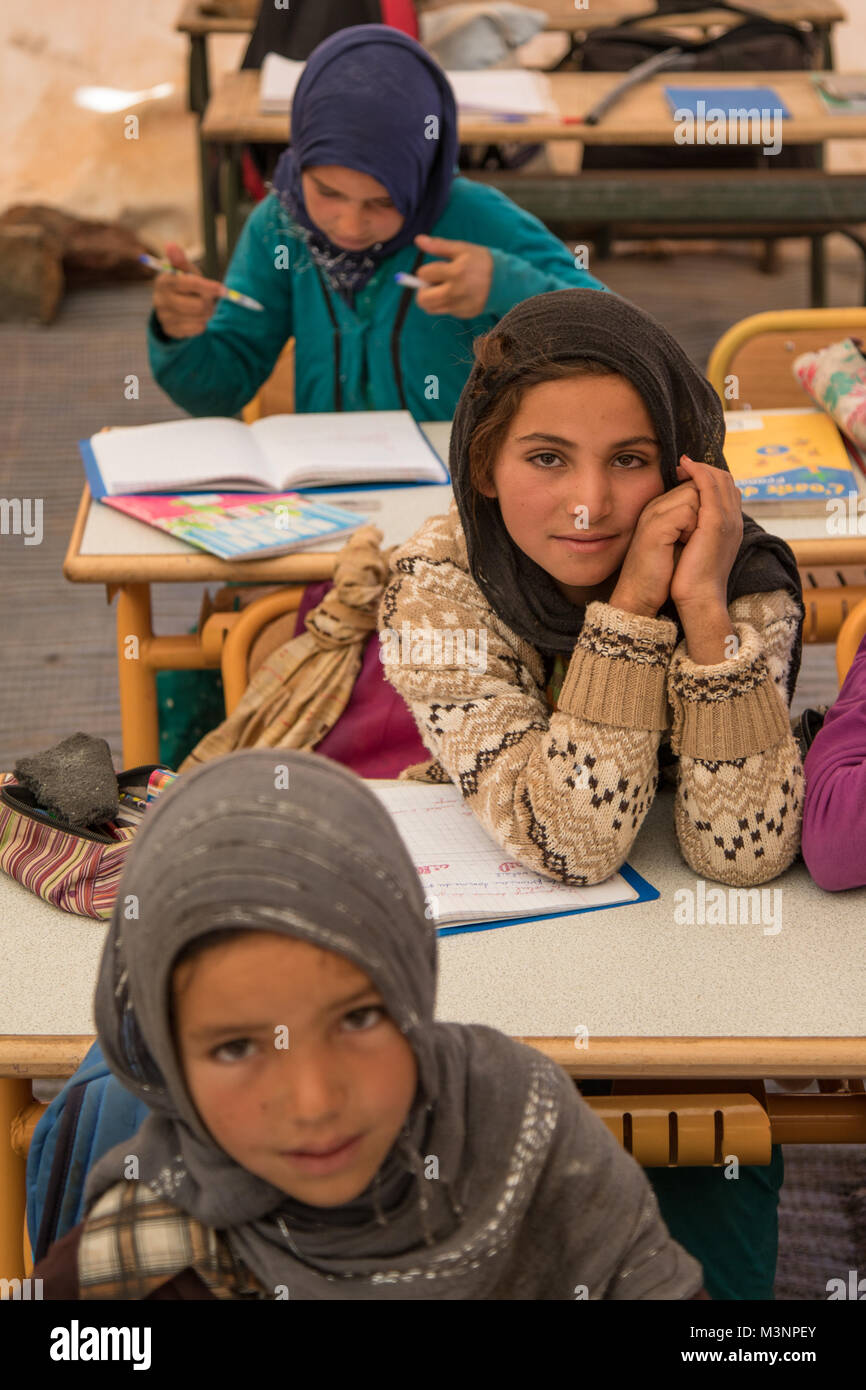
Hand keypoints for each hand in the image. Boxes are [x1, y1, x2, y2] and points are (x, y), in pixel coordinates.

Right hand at [152, 243, 222, 338]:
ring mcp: (164, 316)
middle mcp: (160, 300)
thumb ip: (180, 260)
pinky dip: (202, 324)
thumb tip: (171, 245)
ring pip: (199, 319)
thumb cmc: (183, 284)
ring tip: (202, 308)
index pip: (189, 284)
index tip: (223, 289)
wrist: (173, 305)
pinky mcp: (170, 330)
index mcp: (164, 281)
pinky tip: (197, 318)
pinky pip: (196, 330)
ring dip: (207, 314)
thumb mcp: (184, 270)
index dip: (208, 287)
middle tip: (209, 300)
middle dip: (208, 303)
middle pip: (197, 305)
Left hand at [412, 234, 493, 317]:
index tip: (435, 269)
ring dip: (431, 299)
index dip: (425, 271)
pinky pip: (445, 312)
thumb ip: (439, 246)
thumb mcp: (462, 249)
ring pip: (431, 309)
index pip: (424, 274)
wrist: (505, 281)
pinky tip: (457, 295)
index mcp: (455, 272)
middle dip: (422, 290)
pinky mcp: (464, 314)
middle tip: (432, 283)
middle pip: (423, 299)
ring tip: (443, 288)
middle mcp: (456, 292)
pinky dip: (445, 304)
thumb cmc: (481, 261)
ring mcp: (460, 306)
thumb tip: (418, 240)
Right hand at [608, 466, 700, 617]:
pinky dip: (692, 529)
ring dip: (700, 519)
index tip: (700, 531)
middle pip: (695, 486)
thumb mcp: (680, 539)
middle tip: (694, 537)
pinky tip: (684, 545)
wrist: (641, 594)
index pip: (693, 485)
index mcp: (661, 507)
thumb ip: (692, 518)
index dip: (706, 504)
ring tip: (688, 541)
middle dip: (705, 510)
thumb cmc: (663, 573)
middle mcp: (655, 506)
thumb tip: (714, 506)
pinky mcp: (656, 525)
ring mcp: (654, 513)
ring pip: (693, 495)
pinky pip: (687, 512)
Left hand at [669, 455, 743, 614]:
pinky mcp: (715, 523)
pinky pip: (709, 488)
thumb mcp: (697, 550)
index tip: (688, 475)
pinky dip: (698, 473)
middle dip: (705, 469)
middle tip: (684, 464)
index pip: (727, 493)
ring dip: (701, 468)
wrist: (698, 599)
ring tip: (683, 463)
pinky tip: (685, 467)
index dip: (709, 479)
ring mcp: (727, 521)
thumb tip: (686, 521)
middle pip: (726, 482)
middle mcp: (733, 522)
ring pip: (720, 480)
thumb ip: (697, 533)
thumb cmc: (692, 580)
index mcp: (730, 528)